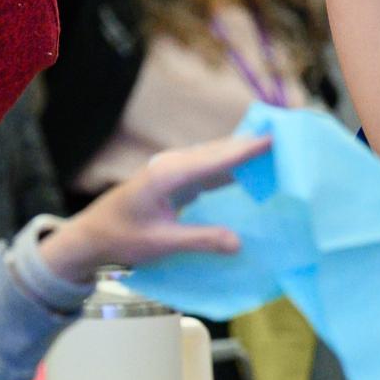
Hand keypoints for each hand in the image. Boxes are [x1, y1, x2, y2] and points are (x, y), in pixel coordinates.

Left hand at [38, 131, 269, 283]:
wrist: (93, 234)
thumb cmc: (123, 237)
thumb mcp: (162, 243)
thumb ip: (200, 240)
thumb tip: (239, 242)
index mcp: (167, 176)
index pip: (214, 160)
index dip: (245, 150)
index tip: (273, 138)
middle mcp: (171, 166)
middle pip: (217, 151)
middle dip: (250, 143)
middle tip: (285, 136)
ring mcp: (172, 169)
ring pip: (214, 156)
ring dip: (242, 152)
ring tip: (276, 147)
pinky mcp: (175, 178)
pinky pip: (208, 167)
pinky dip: (230, 165)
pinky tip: (250, 168)